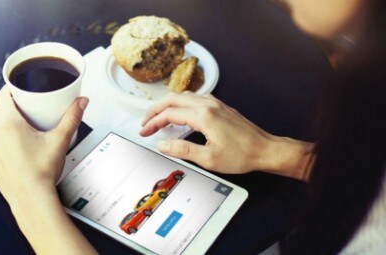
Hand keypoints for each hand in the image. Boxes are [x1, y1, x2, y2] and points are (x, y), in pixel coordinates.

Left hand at [0, 86, 88, 204]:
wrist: (32, 199)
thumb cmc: (41, 173)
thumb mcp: (60, 140)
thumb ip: (72, 118)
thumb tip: (80, 103)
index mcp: (8, 125)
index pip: (2, 96)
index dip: (10, 89)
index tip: (19, 87)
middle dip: (11, 105)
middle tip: (27, 105)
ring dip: (6, 123)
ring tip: (24, 125)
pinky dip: (5, 142)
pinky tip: (19, 148)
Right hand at [140, 92, 272, 173]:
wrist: (265, 150)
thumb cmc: (241, 155)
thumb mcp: (208, 159)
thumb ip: (182, 150)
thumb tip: (162, 145)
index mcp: (203, 116)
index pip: (169, 114)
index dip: (153, 123)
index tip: (144, 132)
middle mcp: (208, 104)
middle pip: (172, 99)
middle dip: (155, 110)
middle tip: (145, 122)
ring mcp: (215, 103)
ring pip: (183, 96)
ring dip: (167, 105)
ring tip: (158, 117)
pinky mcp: (220, 106)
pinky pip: (194, 98)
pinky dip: (180, 103)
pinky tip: (180, 113)